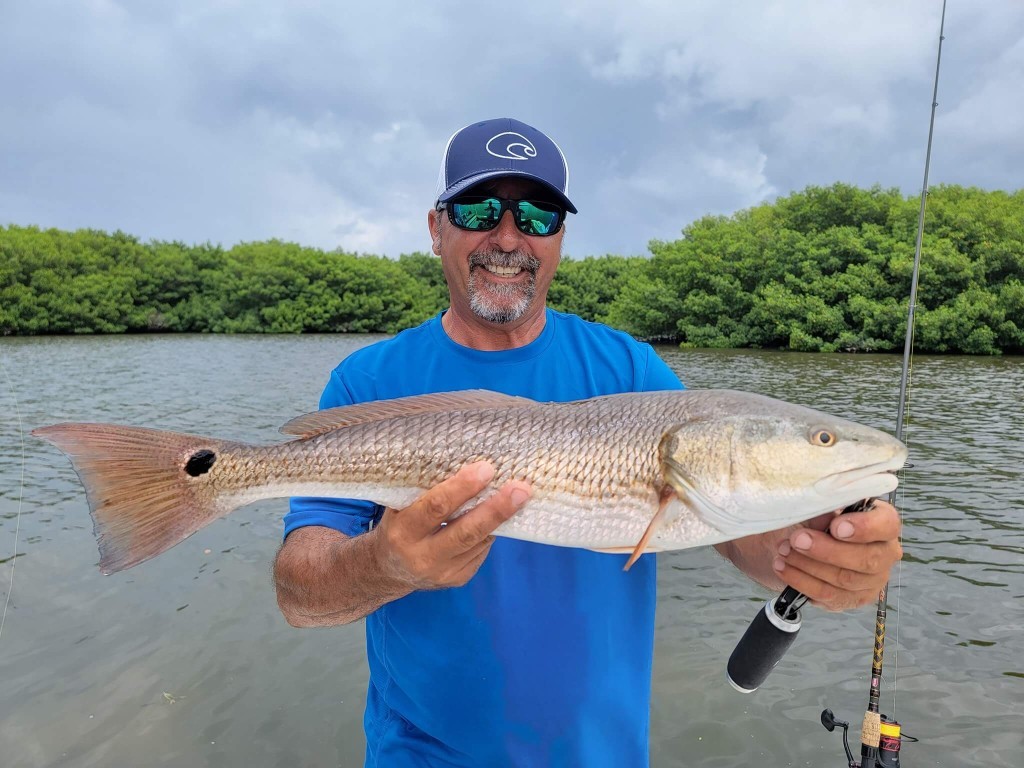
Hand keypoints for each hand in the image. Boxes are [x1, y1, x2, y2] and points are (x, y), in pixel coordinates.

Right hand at [370, 461, 530, 590]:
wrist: (389, 569)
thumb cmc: (400, 524)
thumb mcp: (401, 506)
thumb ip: (425, 490)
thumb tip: (469, 464)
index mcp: (403, 531)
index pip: (435, 507)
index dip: (462, 488)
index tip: (486, 469)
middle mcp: (421, 556)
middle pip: (466, 532)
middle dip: (496, 509)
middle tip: (520, 489)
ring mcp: (442, 572)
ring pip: (478, 542)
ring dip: (501, 518)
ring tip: (520, 495)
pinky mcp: (457, 579)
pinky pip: (481, 551)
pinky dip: (490, 531)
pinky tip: (496, 517)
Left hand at [772, 500, 902, 610]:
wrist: (805, 544)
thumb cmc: (819, 519)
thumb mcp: (821, 507)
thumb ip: (826, 510)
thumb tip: (825, 517)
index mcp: (885, 523)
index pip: (886, 525)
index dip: (864, 527)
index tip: (836, 527)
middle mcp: (886, 554)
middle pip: (866, 560)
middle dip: (827, 550)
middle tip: (797, 540)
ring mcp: (873, 580)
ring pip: (845, 580)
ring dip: (809, 566)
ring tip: (783, 552)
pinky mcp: (854, 599)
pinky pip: (829, 596)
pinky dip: (802, 582)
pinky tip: (783, 568)